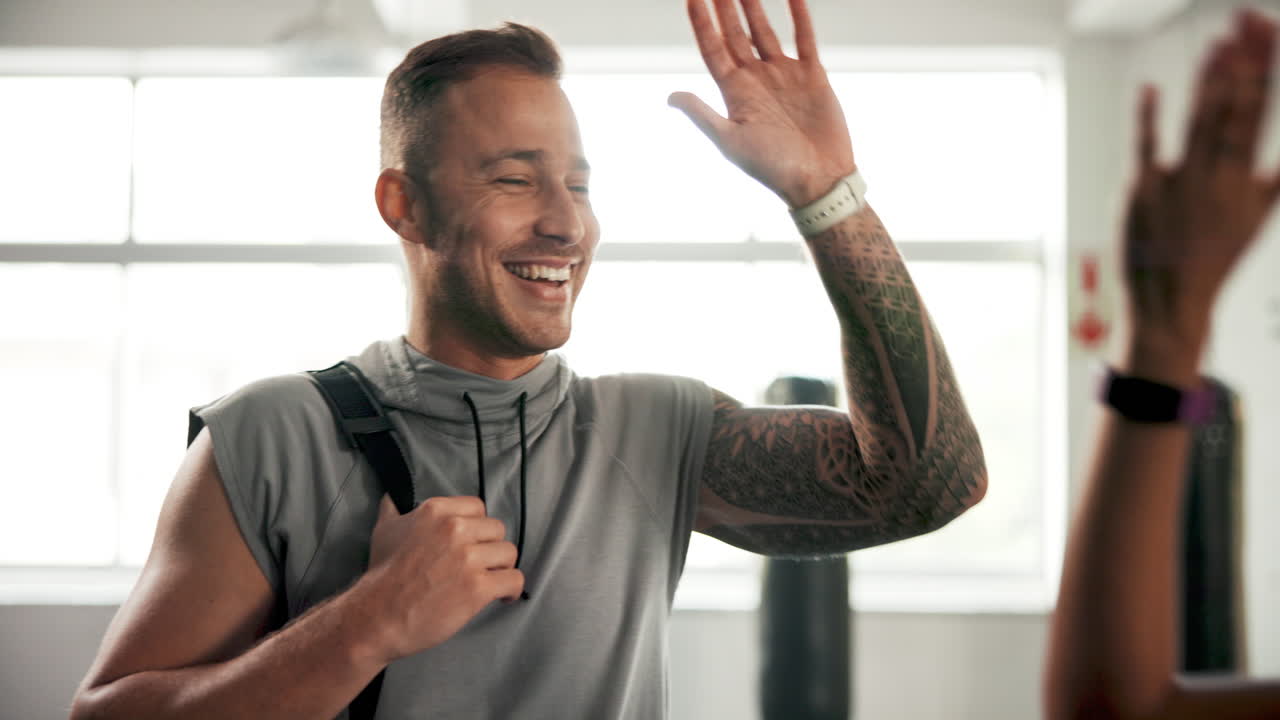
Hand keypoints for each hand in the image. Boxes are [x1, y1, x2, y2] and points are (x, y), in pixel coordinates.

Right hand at [361, 495, 522, 662]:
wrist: (377, 616)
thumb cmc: (381, 576)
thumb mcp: (384, 532)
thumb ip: (393, 511)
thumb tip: (391, 498)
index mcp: (437, 511)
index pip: (478, 508)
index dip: (477, 528)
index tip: (471, 542)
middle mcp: (455, 529)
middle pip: (497, 530)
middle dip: (490, 548)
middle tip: (481, 565)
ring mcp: (468, 558)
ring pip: (509, 553)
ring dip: (502, 569)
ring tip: (491, 581)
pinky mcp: (478, 587)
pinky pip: (513, 580)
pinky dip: (511, 590)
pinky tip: (502, 597)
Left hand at [669, 0, 855, 207]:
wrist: (819, 180)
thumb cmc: (773, 168)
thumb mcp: (731, 142)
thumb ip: (702, 115)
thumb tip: (671, 97)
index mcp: (734, 94)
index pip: (713, 49)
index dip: (702, 23)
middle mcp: (757, 80)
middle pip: (735, 34)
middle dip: (725, 6)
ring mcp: (784, 75)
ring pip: (765, 31)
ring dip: (754, 5)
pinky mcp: (813, 76)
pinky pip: (804, 38)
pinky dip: (799, 15)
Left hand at [1123, 9, 1279, 350]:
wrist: (1170, 304)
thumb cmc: (1209, 259)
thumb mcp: (1252, 222)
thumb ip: (1269, 186)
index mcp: (1245, 180)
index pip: (1260, 112)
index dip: (1265, 68)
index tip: (1269, 30)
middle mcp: (1217, 178)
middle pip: (1234, 109)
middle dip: (1242, 62)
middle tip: (1247, 17)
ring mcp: (1179, 184)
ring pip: (1199, 123)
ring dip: (1209, 81)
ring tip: (1218, 41)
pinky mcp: (1140, 192)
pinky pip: (1144, 149)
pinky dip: (1146, 118)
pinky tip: (1149, 86)